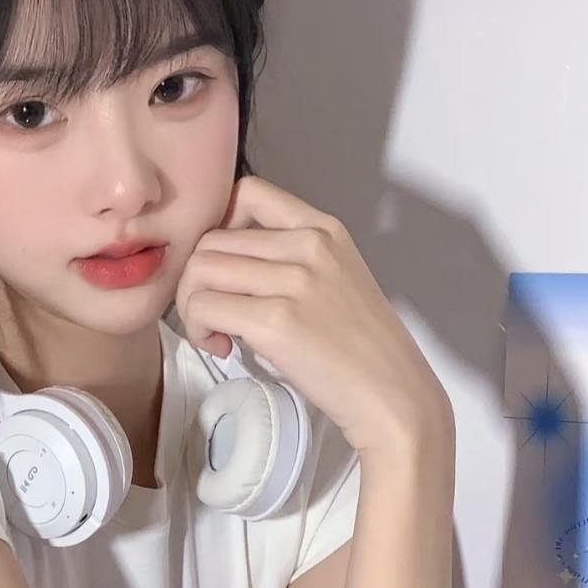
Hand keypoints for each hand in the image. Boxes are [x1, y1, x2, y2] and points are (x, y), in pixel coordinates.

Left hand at [173, 176, 453, 455]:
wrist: (393, 396)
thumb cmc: (363, 349)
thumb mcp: (336, 279)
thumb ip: (290, 259)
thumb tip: (227, 265)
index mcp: (324, 228)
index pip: (249, 191)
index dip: (218, 225)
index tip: (224, 265)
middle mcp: (308, 245)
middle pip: (212, 239)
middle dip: (197, 279)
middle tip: (214, 313)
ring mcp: (293, 281)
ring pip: (200, 270)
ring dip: (193, 304)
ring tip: (217, 331)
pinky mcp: (275, 321)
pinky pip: (203, 307)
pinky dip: (199, 329)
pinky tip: (224, 347)